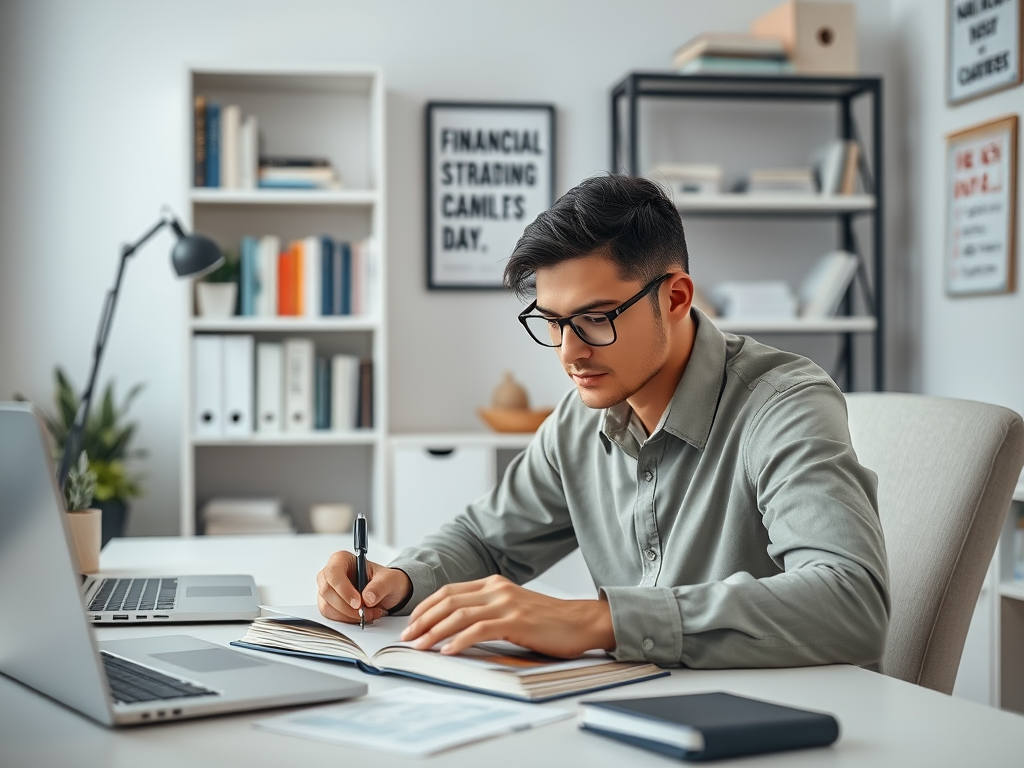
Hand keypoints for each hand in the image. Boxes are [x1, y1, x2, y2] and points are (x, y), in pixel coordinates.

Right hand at [317, 550, 411, 624]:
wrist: (387, 594)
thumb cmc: (385, 580)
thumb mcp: (390, 579)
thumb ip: (380, 586)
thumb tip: (367, 597)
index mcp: (343, 559)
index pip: (333, 572)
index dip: (343, 589)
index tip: (358, 602)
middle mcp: (332, 574)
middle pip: (327, 591)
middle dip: (346, 606)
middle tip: (364, 611)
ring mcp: (328, 590)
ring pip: (327, 606)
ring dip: (347, 615)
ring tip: (368, 613)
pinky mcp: (329, 604)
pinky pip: (330, 616)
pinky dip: (346, 620)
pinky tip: (360, 616)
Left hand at [400, 575, 615, 657]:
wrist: (581, 623)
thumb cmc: (548, 621)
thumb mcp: (513, 608)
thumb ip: (488, 611)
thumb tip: (456, 628)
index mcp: (493, 583)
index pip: (449, 592)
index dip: (426, 607)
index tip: (411, 623)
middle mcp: (497, 589)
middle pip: (448, 601)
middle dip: (423, 620)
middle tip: (407, 637)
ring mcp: (506, 603)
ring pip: (459, 615)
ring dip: (435, 632)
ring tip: (420, 646)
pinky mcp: (516, 621)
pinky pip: (479, 630)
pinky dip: (459, 640)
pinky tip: (448, 651)